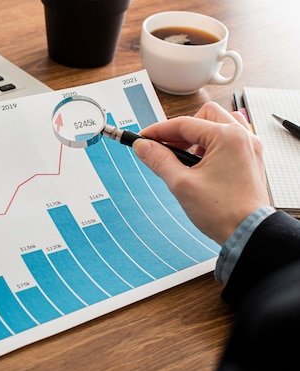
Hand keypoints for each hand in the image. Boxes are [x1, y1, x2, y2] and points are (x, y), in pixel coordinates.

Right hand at [134, 102, 270, 244]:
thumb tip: (143, 146)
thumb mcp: (181, 184)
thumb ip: (159, 160)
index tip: (143, 139)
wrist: (249, 233)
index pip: (184, 124)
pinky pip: (229, 139)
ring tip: (186, 155)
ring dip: (199, 135)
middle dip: (182, 129)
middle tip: (165, 147)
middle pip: (204, 116)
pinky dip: (212, 145)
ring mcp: (249, 147)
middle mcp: (241, 136)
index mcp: (227, 137)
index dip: (158, 131)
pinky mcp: (250, 159)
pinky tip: (201, 164)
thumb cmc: (223, 211)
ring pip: (219, 124)